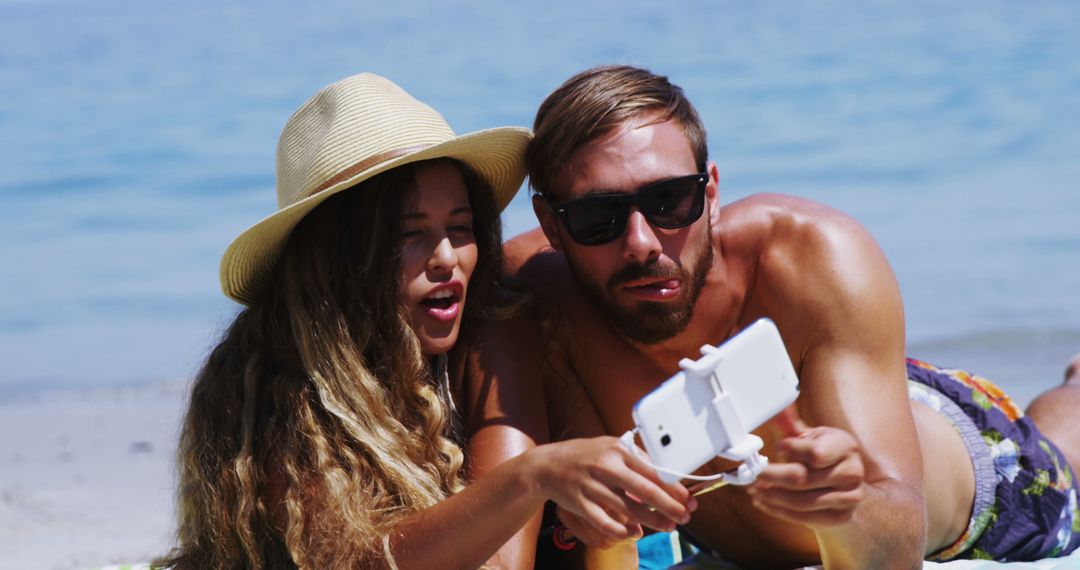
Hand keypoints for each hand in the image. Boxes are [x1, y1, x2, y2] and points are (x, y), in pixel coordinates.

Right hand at [530, 436, 695, 547]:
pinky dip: (621, 530)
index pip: (651, 470)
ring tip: (668, 527)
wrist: (546, 465)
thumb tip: (667, 473)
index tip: (687, 498)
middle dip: (668, 506)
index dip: (673, 487)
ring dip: (652, 521)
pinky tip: (634, 532)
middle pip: (644, 490)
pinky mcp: (579, 503)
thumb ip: (635, 458)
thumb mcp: (609, 447)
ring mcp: (591, 485)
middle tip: (685, 516)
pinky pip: (605, 522)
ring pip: (628, 509)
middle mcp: (605, 466)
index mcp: (616, 450)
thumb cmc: (585, 456)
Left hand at [750, 415, 864, 527]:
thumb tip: (776, 408)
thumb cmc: (826, 457)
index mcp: (845, 446)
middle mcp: (852, 472)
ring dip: (772, 496)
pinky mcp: (840, 517)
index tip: (775, 447)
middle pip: (803, 478)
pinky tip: (765, 503)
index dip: (792, 450)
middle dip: (772, 476)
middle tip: (753, 474)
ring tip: (755, 490)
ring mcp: (849, 497)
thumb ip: (792, 426)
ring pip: (801, 501)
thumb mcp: (814, 437)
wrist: (848, 486)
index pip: (815, 452)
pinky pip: (805, 518)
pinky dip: (779, 511)